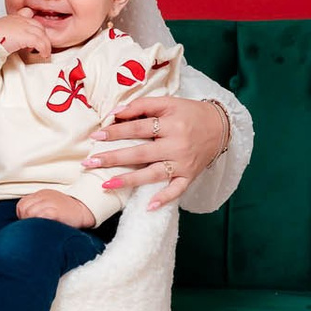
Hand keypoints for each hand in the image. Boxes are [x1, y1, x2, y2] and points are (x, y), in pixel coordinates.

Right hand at [0, 10, 52, 60]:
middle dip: (42, 37)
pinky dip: (45, 49)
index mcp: (13, 17)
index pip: (30, 15)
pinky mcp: (26, 36)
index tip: (34, 36)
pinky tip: (43, 54)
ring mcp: (24, 27)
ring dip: (46, 45)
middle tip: (41, 47)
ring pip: (42, 34)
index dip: (34, 26)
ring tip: (45, 53)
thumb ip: (10, 32)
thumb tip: (14, 42)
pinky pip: (41, 42)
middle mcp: (20, 20)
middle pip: (39, 26)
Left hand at [16, 189, 96, 228]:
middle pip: (24, 209)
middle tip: (34, 225)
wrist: (84, 210)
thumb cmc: (66, 210)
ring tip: (40, 226)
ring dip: (32, 222)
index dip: (23, 215)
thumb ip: (38, 207)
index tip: (29, 221)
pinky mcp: (55, 212)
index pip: (22, 204)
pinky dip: (39, 222)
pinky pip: (40, 216)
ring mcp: (50, 203)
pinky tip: (46, 225)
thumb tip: (25, 219)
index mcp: (41, 194)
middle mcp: (44, 196)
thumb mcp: (50, 203)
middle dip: (26, 219)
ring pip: (30, 212)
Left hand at [83, 96, 229, 210]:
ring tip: (106, 186)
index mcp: (171, 124)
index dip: (116, 132)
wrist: (221, 127)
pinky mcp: (189, 176)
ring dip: (129, 181)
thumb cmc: (189, 113)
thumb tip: (114, 113)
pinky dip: (164, 199)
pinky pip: (176, 190)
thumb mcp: (169, 102)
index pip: (138, 128)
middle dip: (113, 158)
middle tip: (90, 163)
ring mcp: (183, 163)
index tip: (96, 136)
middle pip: (141, 153)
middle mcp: (177, 145)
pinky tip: (148, 207)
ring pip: (153, 174)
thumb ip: (142, 106)